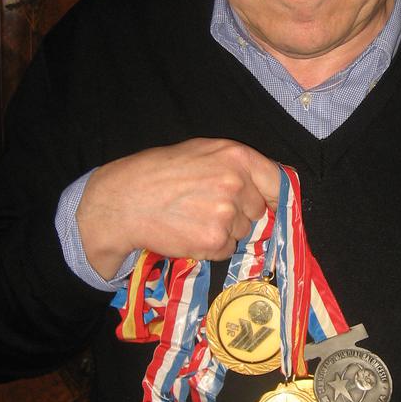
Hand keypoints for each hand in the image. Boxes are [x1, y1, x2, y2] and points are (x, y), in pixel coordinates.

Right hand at [76, 138, 280, 278]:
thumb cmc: (157, 173)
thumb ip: (234, 165)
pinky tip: (189, 233)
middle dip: (240, 212)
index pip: (278, 180)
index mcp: (235, 156)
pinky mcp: (215, 241)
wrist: (123, 202)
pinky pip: (227, 249)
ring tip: (193, 218)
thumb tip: (266, 186)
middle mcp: (236, 183)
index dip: (277, 195)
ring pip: (242, 231)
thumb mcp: (200, 152)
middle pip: (258, 210)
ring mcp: (227, 214)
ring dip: (224, 230)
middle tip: (207, 207)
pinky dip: (212, 247)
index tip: (275, 205)